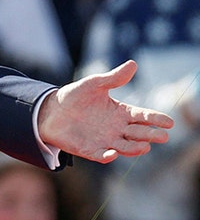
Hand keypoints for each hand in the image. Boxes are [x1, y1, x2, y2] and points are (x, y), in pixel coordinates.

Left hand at [38, 60, 173, 162]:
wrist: (50, 110)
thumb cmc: (74, 96)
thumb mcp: (94, 84)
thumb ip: (113, 78)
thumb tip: (133, 63)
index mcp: (121, 113)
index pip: (143, 116)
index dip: (156, 119)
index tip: (169, 122)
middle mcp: (117, 129)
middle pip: (139, 133)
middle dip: (151, 135)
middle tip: (163, 136)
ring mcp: (105, 141)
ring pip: (125, 147)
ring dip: (135, 148)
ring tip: (144, 146)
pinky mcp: (90, 150)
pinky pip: (101, 156)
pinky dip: (107, 156)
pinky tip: (112, 153)